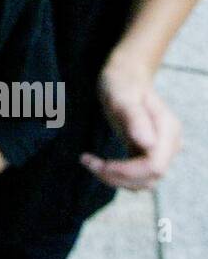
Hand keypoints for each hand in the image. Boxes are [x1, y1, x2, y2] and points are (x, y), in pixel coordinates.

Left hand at [83, 56, 181, 189]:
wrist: (126, 76)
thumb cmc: (123, 82)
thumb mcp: (122, 96)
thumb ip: (135, 118)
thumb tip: (148, 144)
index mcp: (168, 130)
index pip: (155, 166)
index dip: (128, 171)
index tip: (101, 163)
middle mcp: (168, 144)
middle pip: (150, 178)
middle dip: (118, 177)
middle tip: (89, 162)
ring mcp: (160, 150)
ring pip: (143, 182)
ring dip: (116, 180)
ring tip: (90, 163)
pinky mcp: (147, 154)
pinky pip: (136, 176)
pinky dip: (117, 176)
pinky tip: (98, 164)